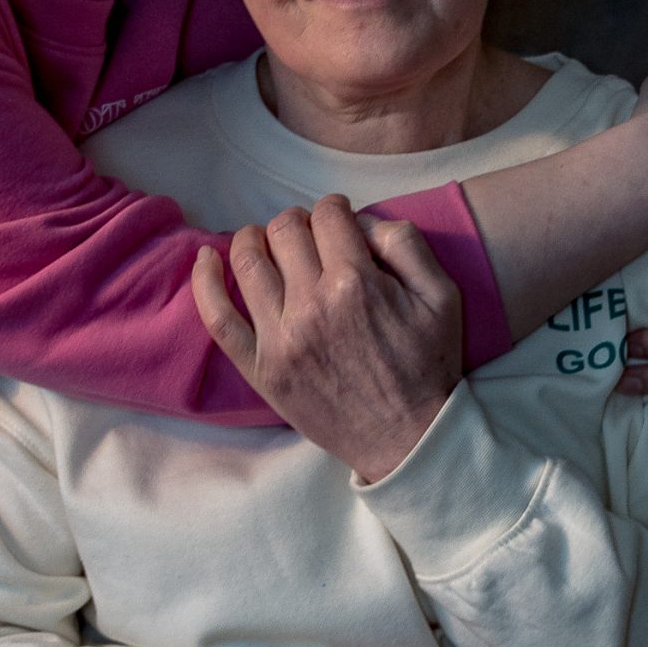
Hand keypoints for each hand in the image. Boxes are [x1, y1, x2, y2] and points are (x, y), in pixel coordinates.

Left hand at [193, 197, 461, 481]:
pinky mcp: (260, 367)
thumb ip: (406, 244)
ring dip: (254, 238)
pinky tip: (206, 258)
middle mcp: (312, 305)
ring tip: (265, 240)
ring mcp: (280, 338)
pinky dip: (205, 281)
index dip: (335, 209)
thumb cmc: (427, 366)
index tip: (340, 219)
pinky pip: (218, 317)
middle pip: (285, 231)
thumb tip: (362, 221)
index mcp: (356, 283)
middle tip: (310, 235)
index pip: (328, 216)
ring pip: (247, 261)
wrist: (407, 438)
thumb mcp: (442, 295)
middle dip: (298, 221)